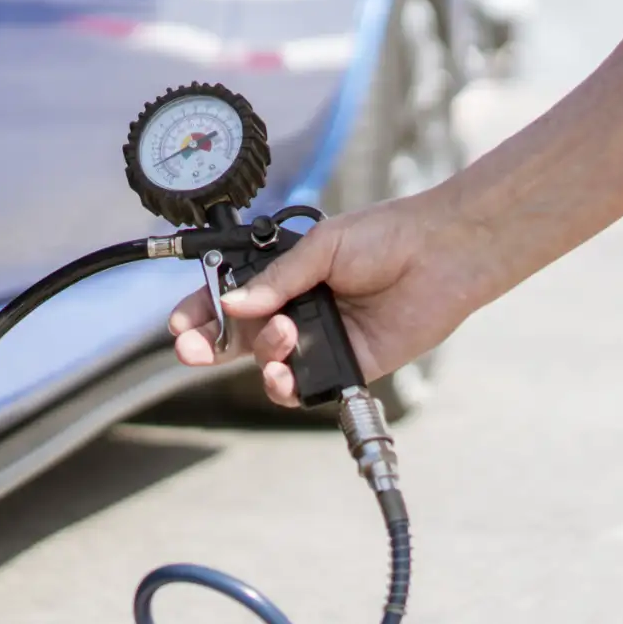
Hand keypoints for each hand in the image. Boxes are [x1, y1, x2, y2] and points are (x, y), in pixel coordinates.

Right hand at [168, 191, 484, 406]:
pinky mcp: (346, 365)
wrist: (441, 255)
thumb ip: (277, 279)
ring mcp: (320, 339)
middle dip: (208, 344)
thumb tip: (233, 303)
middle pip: (239, 336)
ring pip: (267, 363)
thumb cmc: (387, 237)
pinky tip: (285, 373)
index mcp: (285, 276)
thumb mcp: (321, 247)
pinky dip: (286, 386)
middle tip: (193, 347)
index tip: (181, 322)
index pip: (230, 297)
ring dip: (261, 354)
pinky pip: (304, 387)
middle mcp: (297, 309)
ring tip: (282, 334)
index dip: (202, 311)